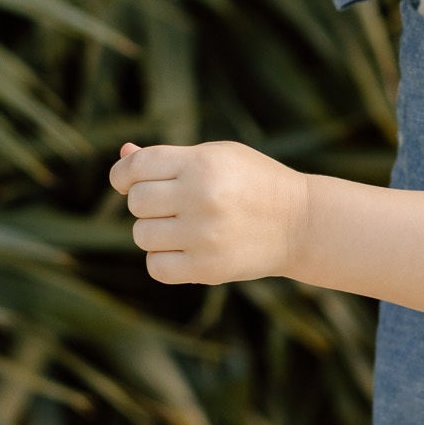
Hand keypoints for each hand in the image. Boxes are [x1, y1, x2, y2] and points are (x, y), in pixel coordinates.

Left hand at [109, 139, 306, 285]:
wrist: (301, 223)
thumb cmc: (254, 183)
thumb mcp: (218, 157)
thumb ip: (170, 158)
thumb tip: (123, 156)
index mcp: (202, 164)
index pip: (137, 168)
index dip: (122, 175)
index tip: (125, 182)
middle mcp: (201, 197)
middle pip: (137, 202)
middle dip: (146, 204)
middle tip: (170, 206)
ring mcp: (204, 235)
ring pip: (142, 236)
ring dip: (154, 233)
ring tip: (181, 228)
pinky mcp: (208, 268)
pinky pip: (157, 268)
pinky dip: (162, 260)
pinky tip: (182, 250)